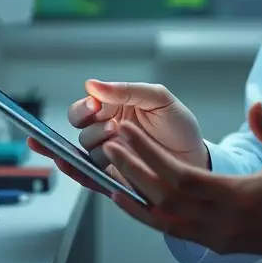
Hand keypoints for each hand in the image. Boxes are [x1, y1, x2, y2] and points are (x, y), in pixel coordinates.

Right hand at [29, 80, 206, 195]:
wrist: (197, 158)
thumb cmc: (179, 127)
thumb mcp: (159, 99)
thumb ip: (127, 91)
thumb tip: (92, 84)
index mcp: (115, 111)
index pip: (85, 108)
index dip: (84, 107)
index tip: (95, 104)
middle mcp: (107, 134)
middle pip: (80, 129)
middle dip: (90, 125)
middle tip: (111, 125)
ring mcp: (109, 157)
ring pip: (85, 151)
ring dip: (98, 145)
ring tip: (119, 142)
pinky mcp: (113, 178)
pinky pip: (87, 176)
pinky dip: (73, 170)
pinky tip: (65, 162)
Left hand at [102, 102, 261, 262]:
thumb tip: (256, 106)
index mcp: (239, 197)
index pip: (181, 177)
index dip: (150, 156)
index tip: (129, 134)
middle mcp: (224, 222)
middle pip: (164, 198)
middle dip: (133, 171)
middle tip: (110, 146)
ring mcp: (220, 238)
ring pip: (164, 220)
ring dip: (136, 197)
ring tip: (111, 174)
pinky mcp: (220, 245)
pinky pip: (175, 231)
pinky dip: (151, 217)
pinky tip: (135, 203)